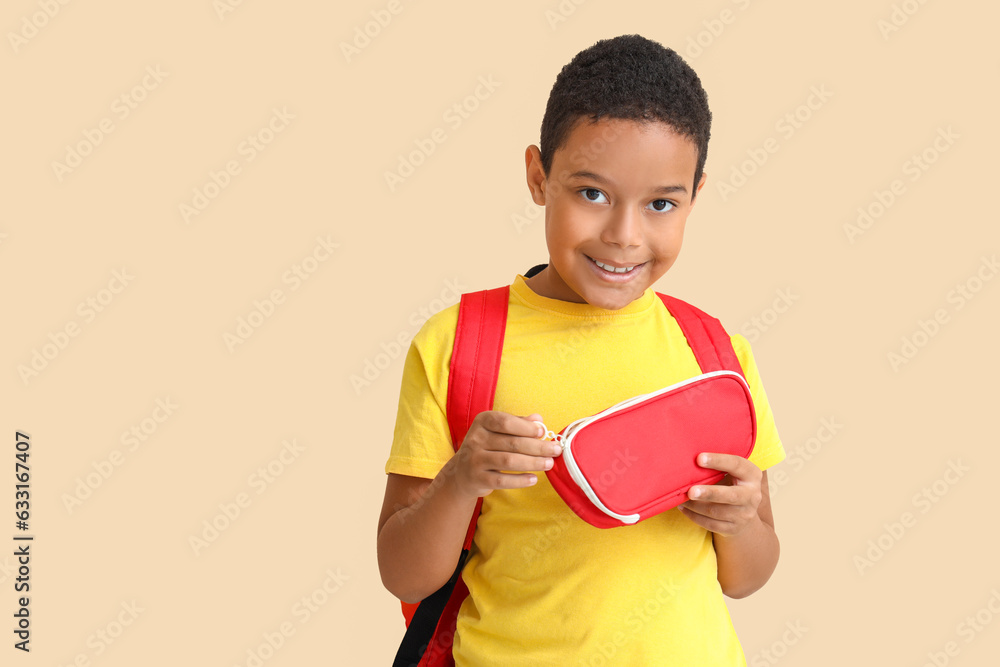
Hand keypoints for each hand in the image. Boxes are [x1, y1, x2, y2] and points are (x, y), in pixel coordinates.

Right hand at [445, 411, 561, 499]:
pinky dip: (520, 480)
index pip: (506, 422)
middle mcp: (475, 438)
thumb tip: (538, 419)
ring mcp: (474, 459)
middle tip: (556, 450)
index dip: (526, 427)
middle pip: (512, 442)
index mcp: (482, 422)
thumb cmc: (487, 447)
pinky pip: (502, 480)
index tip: (543, 432)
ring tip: (549, 464)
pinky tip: (534, 479)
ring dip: (533, 463)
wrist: (461, 472)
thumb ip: (518, 423)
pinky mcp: (476, 478)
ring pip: (509, 461)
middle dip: (538, 447)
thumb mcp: (497, 431)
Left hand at [678, 453, 762, 537]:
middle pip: (730, 495)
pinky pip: (711, 524)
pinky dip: (694, 516)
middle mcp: (752, 495)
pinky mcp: (734, 528)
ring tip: (681, 498)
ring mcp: (745, 514)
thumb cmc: (730, 483)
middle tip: (691, 491)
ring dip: (695, 505)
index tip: (699, 458)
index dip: (718, 461)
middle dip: (709, 493)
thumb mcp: (732, 472)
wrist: (744, 513)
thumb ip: (718, 465)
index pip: (737, 465)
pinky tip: (683, 508)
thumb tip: (688, 457)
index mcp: (752, 475)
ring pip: (716, 512)